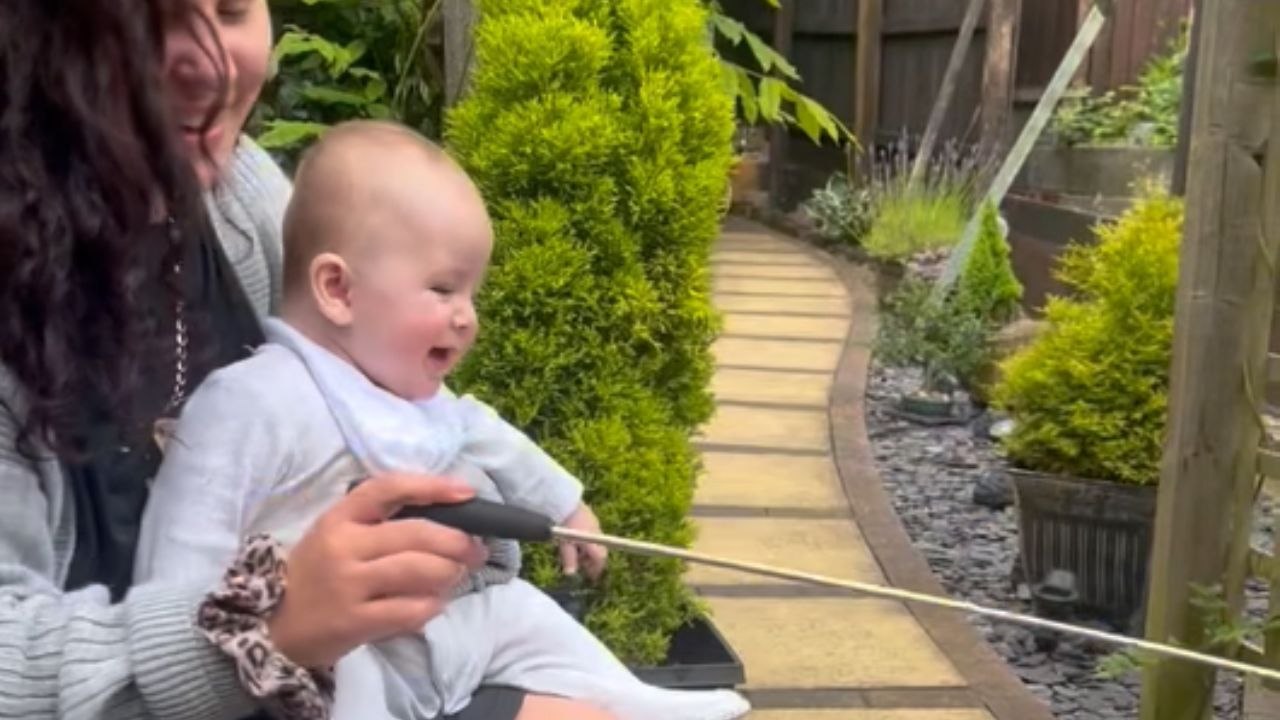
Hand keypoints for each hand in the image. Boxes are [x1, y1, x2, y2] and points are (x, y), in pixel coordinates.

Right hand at [266, 474, 487, 668]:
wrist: (273, 627)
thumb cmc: (316, 575)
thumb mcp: (336, 536)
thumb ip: (381, 525)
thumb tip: (446, 520)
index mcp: (340, 517)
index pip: (388, 488)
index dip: (431, 486)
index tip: (466, 492)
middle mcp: (343, 546)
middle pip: (417, 534)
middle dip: (458, 543)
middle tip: (476, 551)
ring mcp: (347, 584)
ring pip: (418, 571)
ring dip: (449, 574)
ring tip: (455, 577)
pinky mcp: (353, 621)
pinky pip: (409, 610)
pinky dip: (431, 607)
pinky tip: (433, 605)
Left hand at [558, 503, 607, 580]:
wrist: (565, 502)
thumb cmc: (565, 525)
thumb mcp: (565, 545)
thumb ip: (570, 559)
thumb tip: (571, 574)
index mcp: (593, 541)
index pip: (601, 558)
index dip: (597, 568)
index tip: (591, 576)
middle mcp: (597, 533)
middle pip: (600, 551)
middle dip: (593, 561)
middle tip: (583, 566)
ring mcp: (595, 525)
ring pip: (597, 543)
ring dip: (589, 551)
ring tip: (577, 553)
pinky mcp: (591, 518)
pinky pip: (593, 534)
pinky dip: (587, 541)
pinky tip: (576, 540)